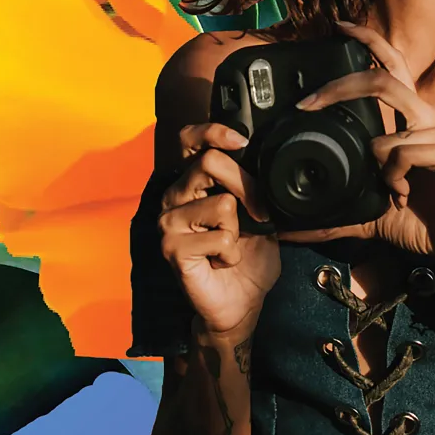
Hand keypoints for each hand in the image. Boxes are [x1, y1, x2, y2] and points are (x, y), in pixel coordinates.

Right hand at [158, 123, 280, 336]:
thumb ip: (256, 186)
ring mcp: (168, 221)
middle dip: (246, 187)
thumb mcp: (261, 213)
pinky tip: (221, 262)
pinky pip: (219, 236)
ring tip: (230, 245)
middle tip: (257, 214)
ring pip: (221, 203)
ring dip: (239, 229)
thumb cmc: (249, 256)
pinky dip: (231, 252)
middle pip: (209, 163)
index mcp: (193, 182)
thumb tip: (265, 162)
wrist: (241, 302)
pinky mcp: (171, 247)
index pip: (189, 139)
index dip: (213, 131)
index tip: (241, 141)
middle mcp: (175, 196)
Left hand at [285, 24, 434, 268]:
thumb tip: (289, 230)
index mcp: (412, 119)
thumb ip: (332, 215)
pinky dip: (395, 177)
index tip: (337, 27)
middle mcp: (429, 117)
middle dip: (341, 87)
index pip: (392, 65)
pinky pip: (405, 152)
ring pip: (387, 134)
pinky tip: (404, 194)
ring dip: (377, 167)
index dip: (368, 41)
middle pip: (384, 79)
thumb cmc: (417, 220)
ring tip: (390, 190)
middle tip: (308, 103)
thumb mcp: (367, 212)